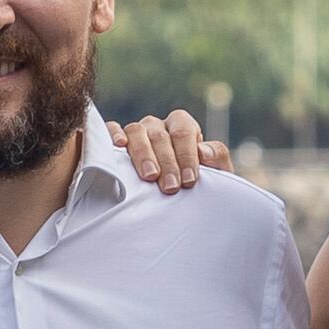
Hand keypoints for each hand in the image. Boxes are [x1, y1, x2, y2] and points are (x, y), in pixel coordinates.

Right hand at [121, 110, 237, 191]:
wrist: (174, 201)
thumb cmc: (192, 185)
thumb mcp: (216, 174)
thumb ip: (217, 159)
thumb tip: (203, 151)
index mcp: (181, 126)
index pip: (183, 132)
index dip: (187, 155)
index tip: (189, 181)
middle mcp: (156, 126)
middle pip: (159, 134)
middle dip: (167, 162)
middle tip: (170, 187)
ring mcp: (135, 133)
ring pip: (136, 132)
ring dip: (143, 154)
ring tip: (150, 176)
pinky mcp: (113, 143)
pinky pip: (111, 129)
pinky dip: (113, 134)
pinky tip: (119, 146)